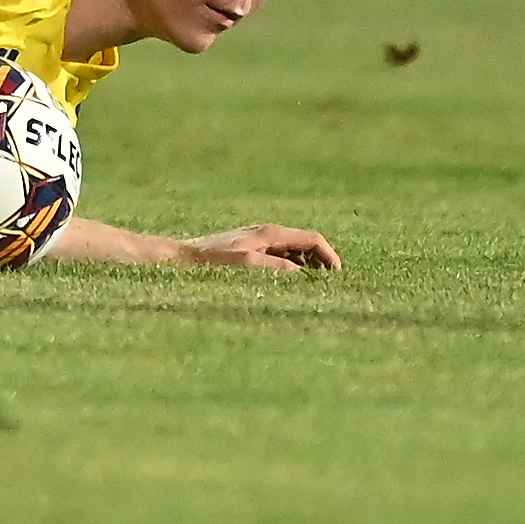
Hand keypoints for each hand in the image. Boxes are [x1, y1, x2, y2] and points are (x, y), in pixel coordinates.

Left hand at [176, 224, 340, 272]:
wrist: (185, 258)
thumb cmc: (213, 262)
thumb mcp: (247, 265)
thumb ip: (277, 267)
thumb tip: (304, 273)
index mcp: (271, 233)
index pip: (313, 238)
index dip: (330, 257)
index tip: (339, 279)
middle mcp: (268, 233)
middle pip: (308, 244)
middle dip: (323, 262)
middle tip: (330, 288)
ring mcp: (261, 240)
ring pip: (297, 251)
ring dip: (310, 267)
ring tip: (314, 290)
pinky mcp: (254, 250)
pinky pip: (284, 257)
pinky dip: (294, 269)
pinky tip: (292, 286)